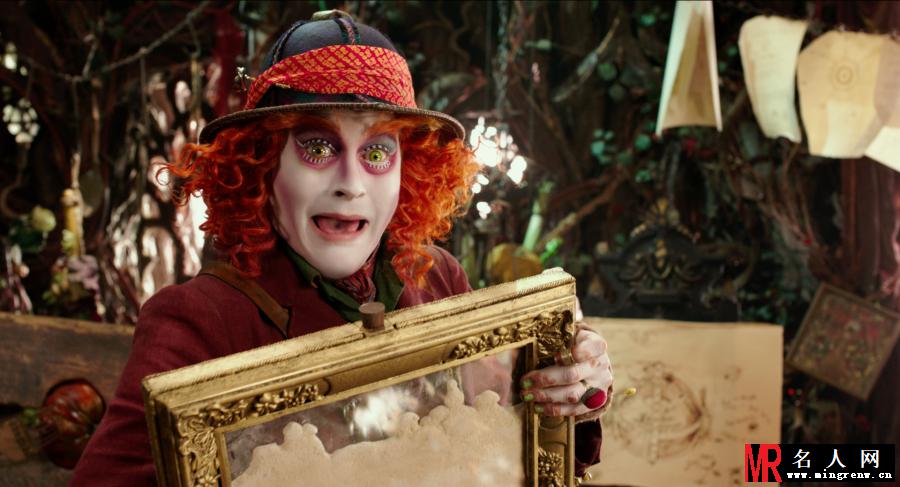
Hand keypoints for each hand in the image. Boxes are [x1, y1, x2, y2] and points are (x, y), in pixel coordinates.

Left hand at [519, 302, 613, 416]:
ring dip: (546, 396)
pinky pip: (574, 409)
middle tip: (524, 382)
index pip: (590, 347)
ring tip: (527, 395)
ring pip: (572, 394)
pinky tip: (538, 407)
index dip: (575, 352)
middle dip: (545, 379)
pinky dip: (554, 409)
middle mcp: (601, 366)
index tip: (555, 356)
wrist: (591, 363)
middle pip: (572, 374)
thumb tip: (524, 340)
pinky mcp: (595, 402)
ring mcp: (600, 386)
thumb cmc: (573, 346)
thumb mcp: (570, 336)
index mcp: (596, 345)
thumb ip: (556, 337)